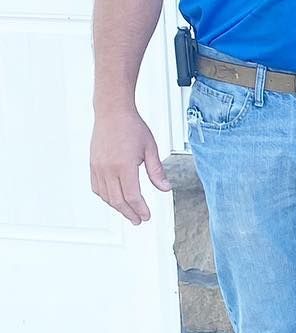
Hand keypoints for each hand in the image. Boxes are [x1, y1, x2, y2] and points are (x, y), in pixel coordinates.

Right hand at [90, 106, 169, 224]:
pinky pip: (97, 187)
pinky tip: (114, 200)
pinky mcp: (92, 164)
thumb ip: (157, 171)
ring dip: (117, 207)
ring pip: (106, 196)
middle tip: (139, 220)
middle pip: (117, 200)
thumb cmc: (132, 128)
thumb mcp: (151, 149)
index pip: (132, 195)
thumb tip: (165, 189)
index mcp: (124, 165)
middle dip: (129, 213)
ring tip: (129, 213)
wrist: (112, 113)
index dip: (140, 209)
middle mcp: (108, 168)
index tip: (146, 216)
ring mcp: (98, 167)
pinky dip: (106, 197)